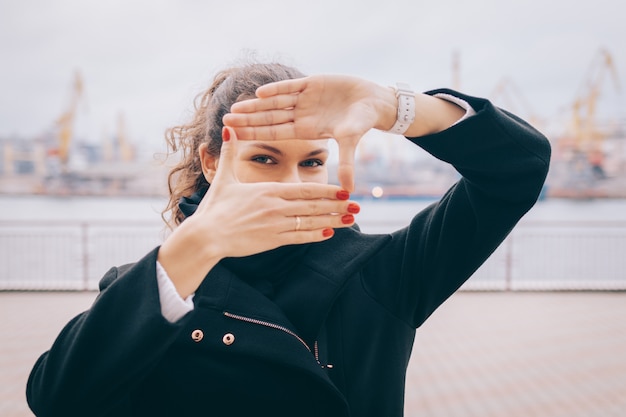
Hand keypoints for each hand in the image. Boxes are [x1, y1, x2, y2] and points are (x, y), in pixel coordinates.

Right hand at [158, 127, 358, 296]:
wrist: (206, 236)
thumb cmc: (215, 208)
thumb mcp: (224, 178)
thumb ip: (230, 153)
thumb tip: (229, 129)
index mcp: (268, 191)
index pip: (304, 189)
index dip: (327, 190)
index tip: (344, 190)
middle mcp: (276, 207)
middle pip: (313, 205)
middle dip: (337, 206)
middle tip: (357, 205)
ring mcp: (275, 225)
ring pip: (310, 222)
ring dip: (332, 221)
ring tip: (351, 221)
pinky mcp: (271, 241)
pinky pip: (298, 238)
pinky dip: (314, 236)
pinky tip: (329, 234)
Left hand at [223, 75, 395, 191]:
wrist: (373, 102)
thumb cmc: (361, 123)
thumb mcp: (350, 143)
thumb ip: (347, 164)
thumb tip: (350, 191)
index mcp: (305, 130)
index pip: (275, 132)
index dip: (256, 133)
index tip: (236, 135)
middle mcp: (300, 114)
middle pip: (269, 117)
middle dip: (248, 119)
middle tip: (226, 119)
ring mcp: (304, 98)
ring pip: (275, 102)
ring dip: (256, 105)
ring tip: (236, 107)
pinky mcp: (311, 83)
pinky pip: (290, 86)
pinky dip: (277, 89)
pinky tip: (260, 93)